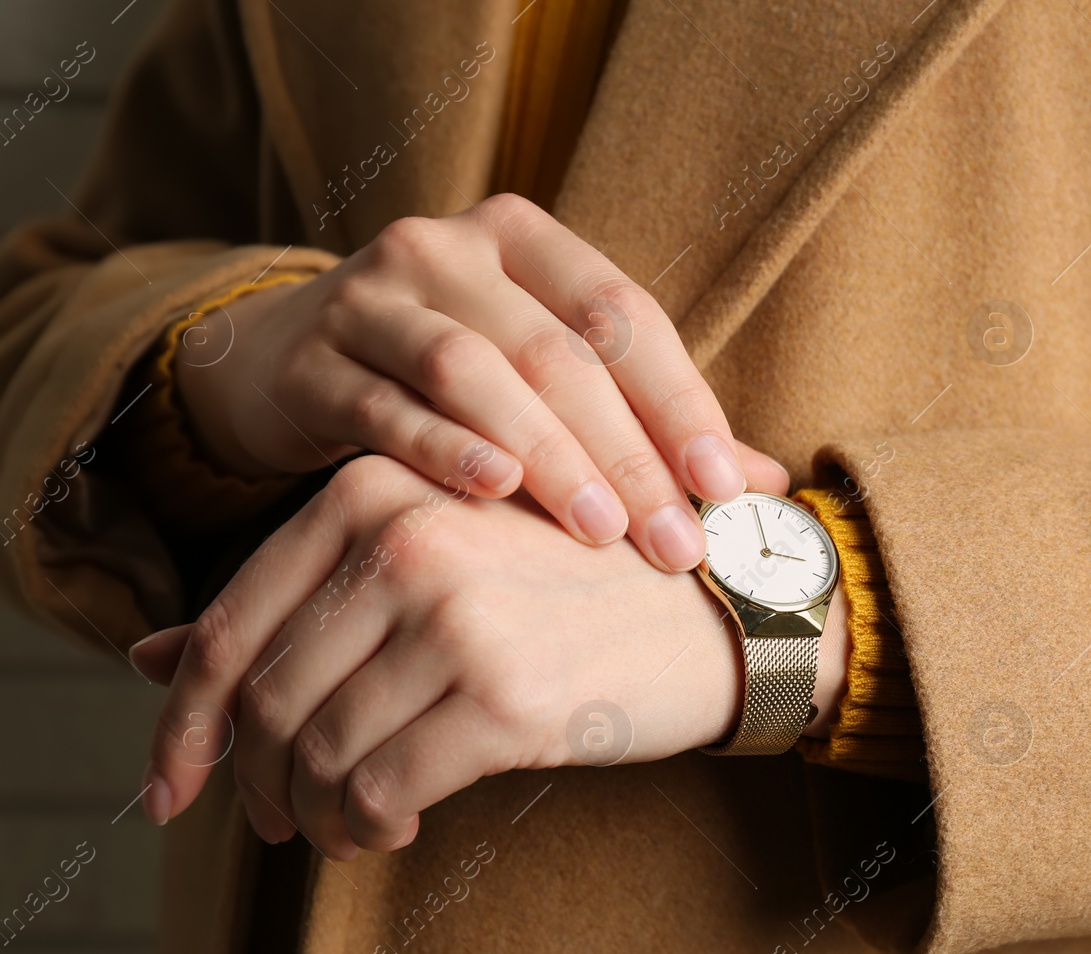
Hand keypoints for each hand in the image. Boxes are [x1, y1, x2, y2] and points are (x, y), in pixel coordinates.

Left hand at [133, 455, 848, 856]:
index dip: (180, 722)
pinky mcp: (503, 694)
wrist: (717, 608)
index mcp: (375, 487)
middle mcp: (407, 538)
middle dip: (251, 781)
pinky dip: (368, 828)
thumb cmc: (571, 586)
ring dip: (315, 813)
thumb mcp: (433, 561)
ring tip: (347, 826)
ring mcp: (455, 614)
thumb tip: (146, 660)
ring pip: (315, 752)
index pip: (228, 623)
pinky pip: (380, 791)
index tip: (173, 784)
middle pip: (261, 696)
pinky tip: (394, 829)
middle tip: (276, 820)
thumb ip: (296, 599)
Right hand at [175, 194, 774, 570]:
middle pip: (557, 349)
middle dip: (627, 452)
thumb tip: (771, 484)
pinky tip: (494, 492)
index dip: (680, 401)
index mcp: (524, 238)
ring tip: (600, 530)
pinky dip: (442, 449)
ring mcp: (370, 298)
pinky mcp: (310, 361)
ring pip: (473, 368)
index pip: (623, 315)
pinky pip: (384, 406)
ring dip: (546, 454)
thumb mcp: (546, 378)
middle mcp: (447, 248)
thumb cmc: (447, 379)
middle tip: (673, 541)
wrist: (283, 362)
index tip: (725, 486)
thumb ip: (650, 421)